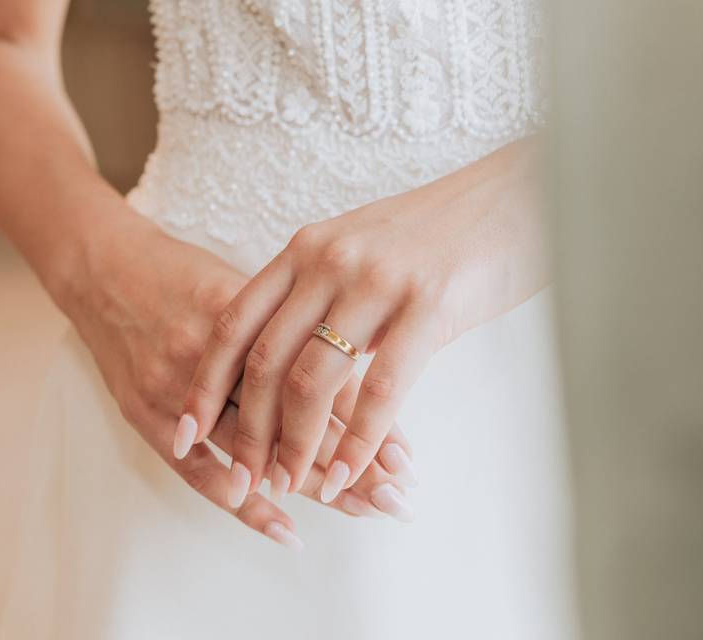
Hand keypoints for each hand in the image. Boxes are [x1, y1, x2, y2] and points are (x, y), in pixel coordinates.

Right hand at [59, 219, 410, 544]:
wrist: (102, 269)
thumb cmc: (184, 274)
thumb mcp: (248, 285)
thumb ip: (295, 323)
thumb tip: (367, 367)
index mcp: (248, 307)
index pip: (319, 374)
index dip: (368, 418)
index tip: (408, 456)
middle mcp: (212, 350)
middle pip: (294, 416)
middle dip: (353, 461)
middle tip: (400, 497)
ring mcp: (175, 384)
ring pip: (255, 447)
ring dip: (312, 483)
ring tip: (365, 510)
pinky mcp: (145, 412)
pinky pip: (198, 470)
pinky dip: (242, 504)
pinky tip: (285, 528)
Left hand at [179, 139, 548, 505]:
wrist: (514, 195)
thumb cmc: (436, 232)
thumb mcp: (358, 249)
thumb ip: (319, 294)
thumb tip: (292, 355)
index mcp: (303, 250)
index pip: (233, 324)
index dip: (206, 383)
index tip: (188, 431)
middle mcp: (328, 262)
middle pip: (266, 360)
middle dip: (249, 429)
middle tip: (243, 478)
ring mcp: (376, 282)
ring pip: (316, 380)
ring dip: (298, 444)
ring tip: (291, 485)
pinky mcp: (428, 305)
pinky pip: (381, 388)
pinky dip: (359, 442)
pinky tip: (348, 473)